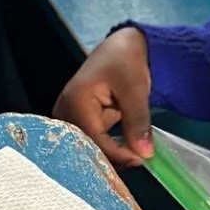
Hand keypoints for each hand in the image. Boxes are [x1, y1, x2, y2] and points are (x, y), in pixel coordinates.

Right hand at [52, 27, 153, 168]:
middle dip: (112, 159)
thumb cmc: (126, 61)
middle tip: (138, 163)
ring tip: (134, 159)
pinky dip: (110, 148)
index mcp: (75, 101)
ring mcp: (70, 117)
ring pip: (89, 147)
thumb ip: (138, 122)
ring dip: (111, 156)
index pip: (93, 139)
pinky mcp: (79, 121)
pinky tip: (126, 153)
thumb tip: (144, 154)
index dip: (117, 154)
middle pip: (86, 147)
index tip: (141, 159)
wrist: (121, 46)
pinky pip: (93, 141)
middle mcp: (65, 112)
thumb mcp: (135, 89)